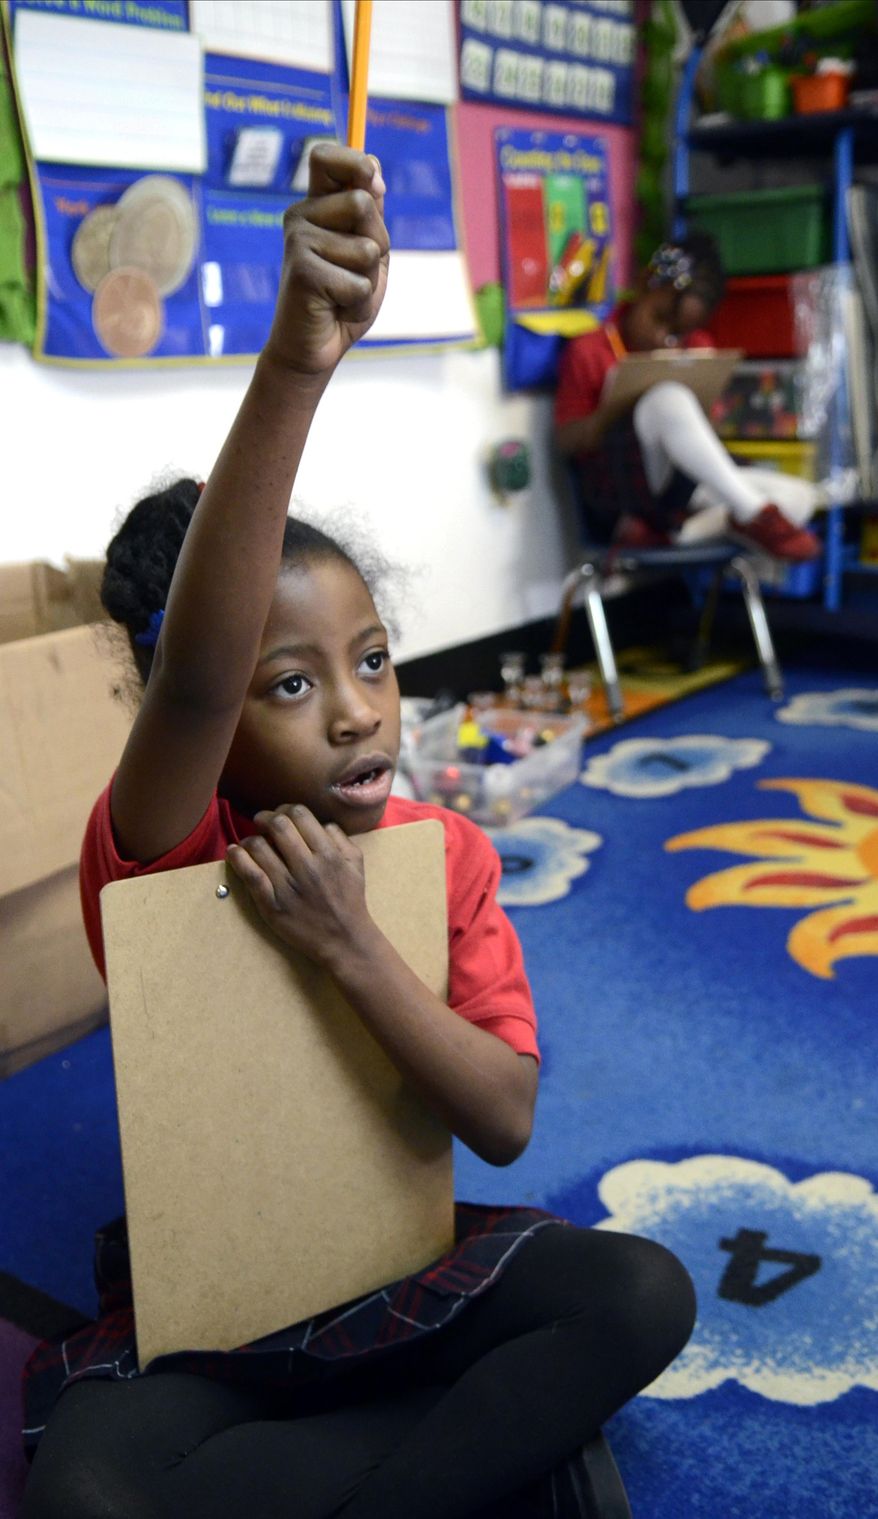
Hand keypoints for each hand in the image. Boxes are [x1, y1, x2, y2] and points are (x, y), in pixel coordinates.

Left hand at [226, 804, 372, 967]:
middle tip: (261, 821)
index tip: (279, 815)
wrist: (344, 939)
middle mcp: (307, 866)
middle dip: (265, 817)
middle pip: (277, 824)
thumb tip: (321, 821)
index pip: (299, 814)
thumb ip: (340, 837)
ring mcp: (288, 886)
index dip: (285, 808)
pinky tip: (234, 852)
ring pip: (259, 846)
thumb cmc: (349, 899)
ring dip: (250, 838)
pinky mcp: (272, 905)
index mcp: (328, 853)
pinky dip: (238, 858)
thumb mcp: (356, 864)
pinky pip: (250, 874)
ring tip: (250, 842)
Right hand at [265, 144, 388, 376]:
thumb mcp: (367, 251)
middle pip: (363, 201)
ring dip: (369, 278)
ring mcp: (297, 241)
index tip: (374, 186)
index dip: (355, 162)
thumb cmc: (343, 299)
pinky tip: (335, 308)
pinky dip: (358, 302)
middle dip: (377, 242)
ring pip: (366, 247)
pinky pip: (359, 282)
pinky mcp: (301, 272)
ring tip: (345, 293)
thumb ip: (371, 212)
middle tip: (356, 270)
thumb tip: (374, 168)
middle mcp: (301, 216)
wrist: (314, 349)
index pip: (326, 156)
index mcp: (317, 205)